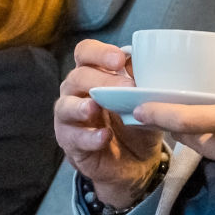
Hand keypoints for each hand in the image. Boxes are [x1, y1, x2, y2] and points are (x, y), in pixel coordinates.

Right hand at [54, 39, 168, 209]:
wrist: (136, 163)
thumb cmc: (135, 121)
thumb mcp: (145, 100)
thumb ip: (143, 81)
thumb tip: (150, 63)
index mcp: (93, 73)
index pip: (85, 52)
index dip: (99, 52)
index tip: (119, 59)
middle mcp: (75, 92)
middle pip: (77, 76)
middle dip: (101, 80)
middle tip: (126, 88)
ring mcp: (69, 118)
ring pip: (65, 106)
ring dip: (81, 106)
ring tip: (95, 108)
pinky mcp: (70, 143)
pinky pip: (74, 138)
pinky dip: (89, 137)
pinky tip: (104, 137)